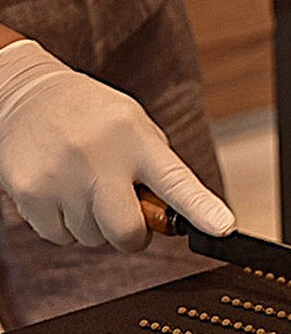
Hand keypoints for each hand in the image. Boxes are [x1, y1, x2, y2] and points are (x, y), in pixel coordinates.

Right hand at [0, 40, 235, 250]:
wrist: (24, 94)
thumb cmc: (95, 121)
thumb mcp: (136, 131)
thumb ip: (161, 175)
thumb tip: (175, 223)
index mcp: (136, 140)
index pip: (177, 182)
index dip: (202, 210)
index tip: (223, 228)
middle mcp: (98, 156)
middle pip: (128, 234)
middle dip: (131, 234)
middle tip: (123, 208)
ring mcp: (60, 176)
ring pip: (93, 239)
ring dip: (94, 224)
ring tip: (83, 185)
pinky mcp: (29, 193)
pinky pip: (61, 238)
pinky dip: (64, 224)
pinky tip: (60, 191)